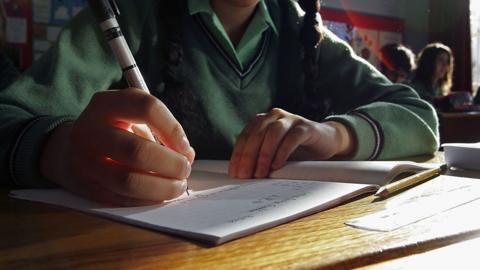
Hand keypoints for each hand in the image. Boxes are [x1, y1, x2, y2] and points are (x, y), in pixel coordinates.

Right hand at [40, 88, 194, 205]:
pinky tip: (159, 195)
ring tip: (177, 186)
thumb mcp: (132, 116)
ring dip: (161, 187)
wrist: (68, 149)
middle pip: (137, 150)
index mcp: (105, 104)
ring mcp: (84, 161)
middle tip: (184, 169)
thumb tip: (187, 156)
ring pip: (128, 181)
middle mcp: (89, 130)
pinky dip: (147, 199)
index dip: (173, 129)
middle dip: (170, 164)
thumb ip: (161, 130)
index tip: (185, 146)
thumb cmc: (114, 130)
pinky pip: (122, 199)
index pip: (147, 108)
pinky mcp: (86, 186)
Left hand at [228, 108, 353, 178]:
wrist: (325, 142)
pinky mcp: (306, 127)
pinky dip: (282, 152)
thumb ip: (258, 157)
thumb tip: (241, 174)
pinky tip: (277, 165)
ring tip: (260, 172)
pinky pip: (291, 137)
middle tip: (245, 175)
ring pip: (272, 133)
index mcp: (262, 121)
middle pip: (256, 134)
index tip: (234, 172)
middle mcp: (274, 116)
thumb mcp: (273, 153)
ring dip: (264, 154)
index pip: (245, 137)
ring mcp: (291, 119)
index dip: (238, 155)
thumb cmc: (296, 149)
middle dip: (248, 157)